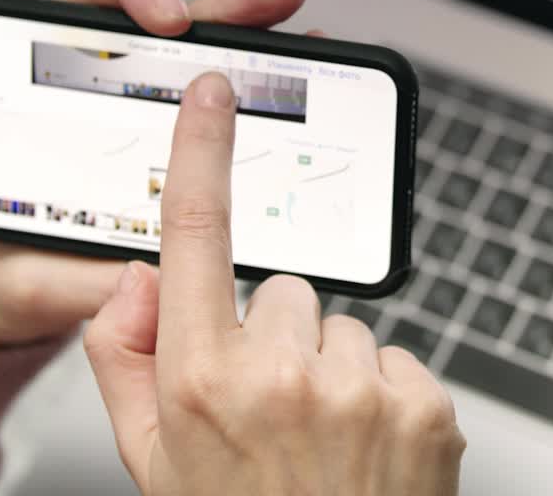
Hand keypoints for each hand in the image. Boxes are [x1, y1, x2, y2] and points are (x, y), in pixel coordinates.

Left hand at [0, 0, 307, 354]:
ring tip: (304, 36)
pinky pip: (218, 120)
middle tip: (271, 5)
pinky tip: (297, 91)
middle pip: (163, 33)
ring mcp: (138, 127)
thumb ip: (77, 277)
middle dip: (224, 10)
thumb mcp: (26, 279)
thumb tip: (140, 276)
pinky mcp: (168, 158)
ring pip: (201, 68)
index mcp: (44, 104)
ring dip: (256, 44)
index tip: (167, 18)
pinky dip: (262, 99)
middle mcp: (95, 103)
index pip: (83, 17)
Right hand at [83, 74, 465, 494]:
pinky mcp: (426, 405)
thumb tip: (139, 279)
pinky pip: (398, 360)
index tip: (216, 93)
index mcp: (204, 383)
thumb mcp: (153, 463)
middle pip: (286, 292)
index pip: (197, 240)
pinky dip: (384, 396)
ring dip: (334, 369)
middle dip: (278, 338)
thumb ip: (127, 359)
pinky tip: (366, 451)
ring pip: (345, 328)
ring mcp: (361, 390)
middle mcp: (282, 377)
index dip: (204, 155)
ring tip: (323, 442)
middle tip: (275, 411)